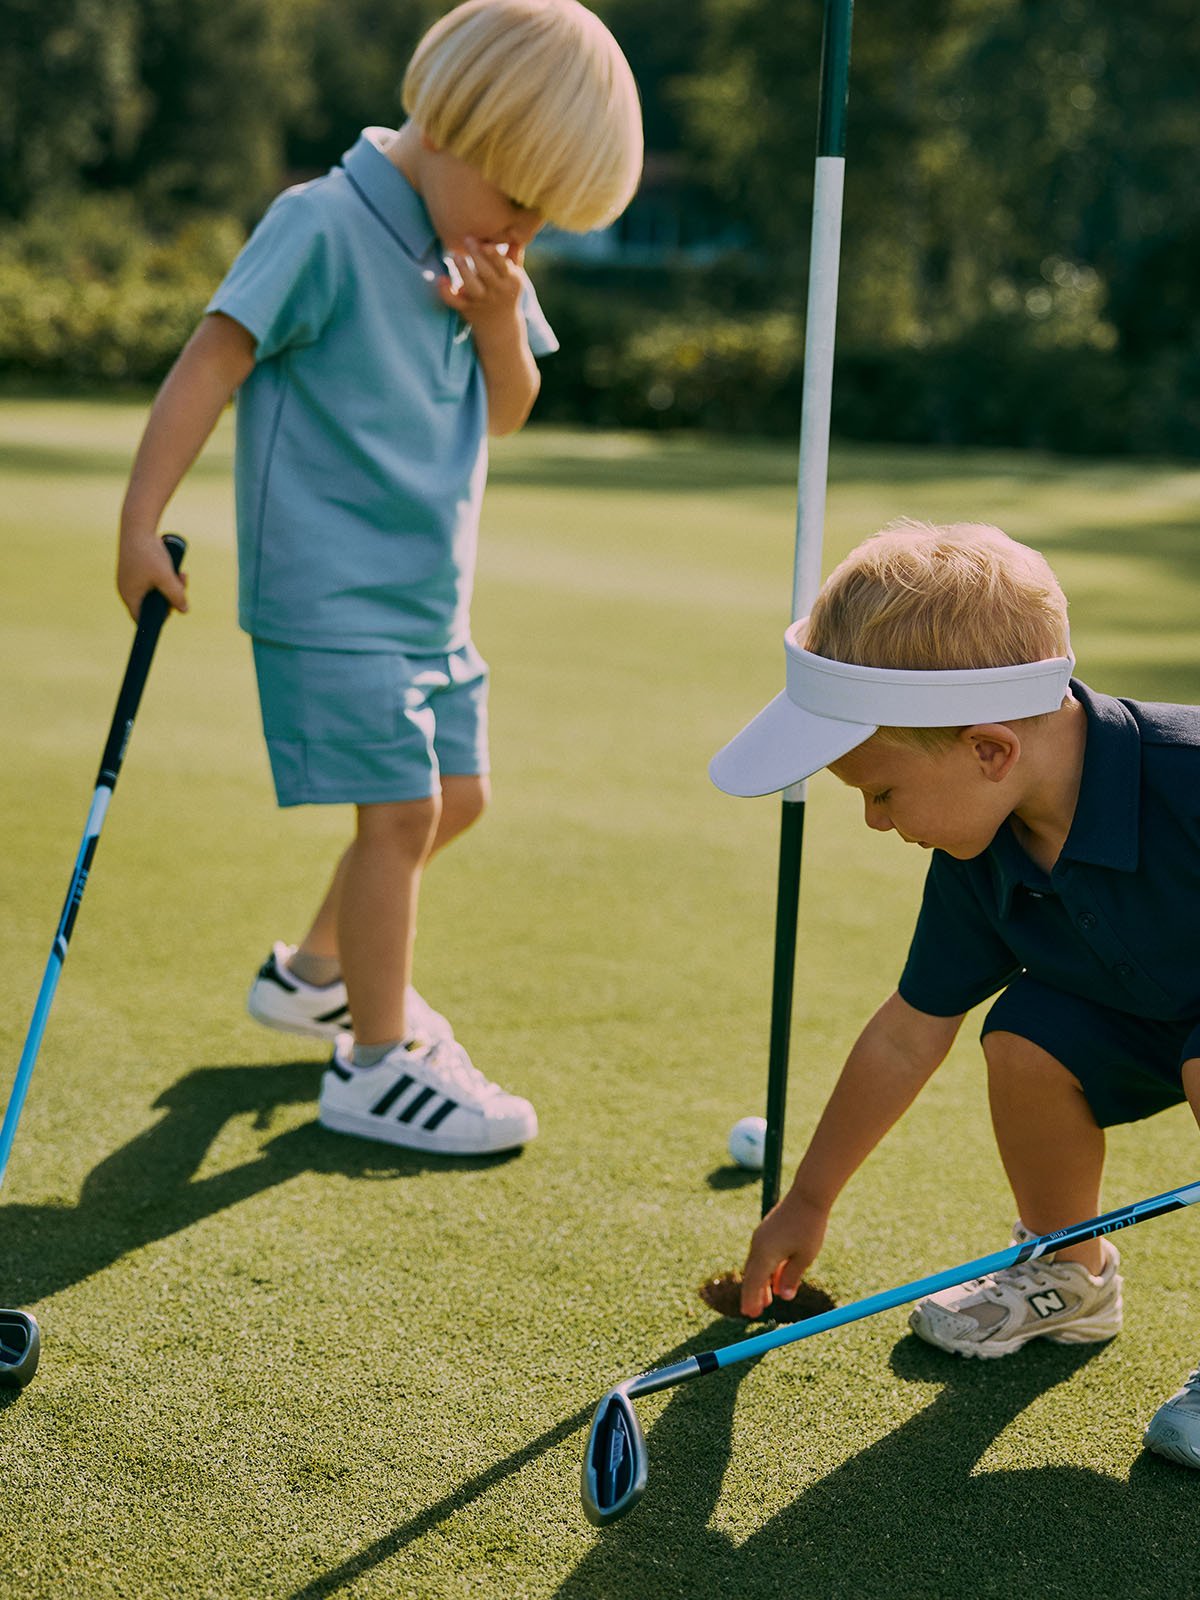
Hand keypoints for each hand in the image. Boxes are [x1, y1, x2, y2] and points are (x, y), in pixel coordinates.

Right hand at [117, 530, 188, 621]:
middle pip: (152, 605)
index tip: (172, 612)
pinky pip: (154, 581)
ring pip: (156, 592)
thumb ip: (176, 595)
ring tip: (182, 576)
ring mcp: (132, 579)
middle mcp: (128, 589)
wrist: (138, 526)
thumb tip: (184, 611)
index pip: (141, 618)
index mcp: (129, 595)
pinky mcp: (138, 570)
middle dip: (170, 598)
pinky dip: (166, 578)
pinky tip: (177, 570)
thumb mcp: (166, 577)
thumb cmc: (148, 553)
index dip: (158, 619)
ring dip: (171, 587)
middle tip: (181, 587)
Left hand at [436, 239, 524, 330]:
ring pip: (472, 287)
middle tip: (467, 239)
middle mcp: (496, 291)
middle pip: (486, 273)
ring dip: (463, 271)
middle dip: (476, 255)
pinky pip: (455, 302)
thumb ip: (514, 255)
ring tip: (455, 256)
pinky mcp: (467, 309)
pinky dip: (446, 292)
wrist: (500, 327)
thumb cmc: (506, 292)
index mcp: (510, 280)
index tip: (485, 242)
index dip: (494, 254)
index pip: (502, 265)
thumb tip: (516, 232)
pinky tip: (441, 279)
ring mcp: (481, 301)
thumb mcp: (514, 276)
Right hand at [740, 1191, 828, 1317]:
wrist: (808, 1195)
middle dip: (753, 1294)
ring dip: (760, 1283)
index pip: (754, 1283)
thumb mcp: (804, 1257)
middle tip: (753, 1313)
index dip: (751, 1300)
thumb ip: (791, 1277)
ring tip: (767, 1301)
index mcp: (765, 1254)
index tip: (749, 1314)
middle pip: (751, 1275)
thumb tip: (783, 1297)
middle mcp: (758, 1246)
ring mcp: (761, 1237)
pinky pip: (762, 1256)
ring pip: (757, 1266)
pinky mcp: (766, 1232)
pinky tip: (774, 1281)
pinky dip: (766, 1271)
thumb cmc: (809, 1227)